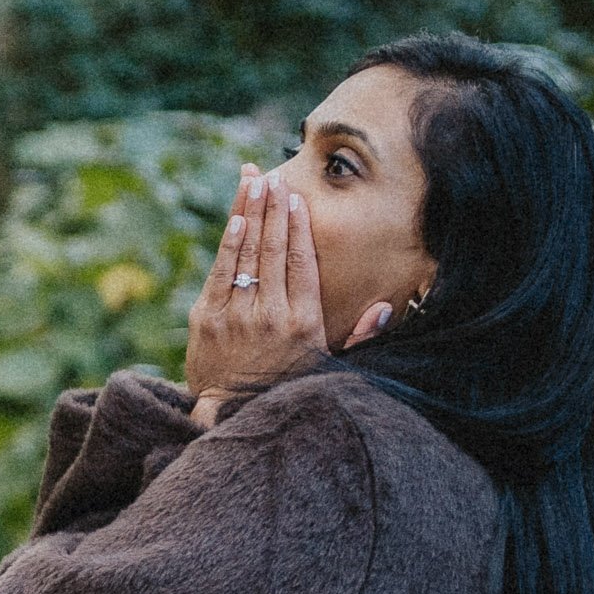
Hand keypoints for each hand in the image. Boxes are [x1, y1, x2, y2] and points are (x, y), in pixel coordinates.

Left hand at [185, 165, 392, 414]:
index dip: (299, 228)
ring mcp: (236, 315)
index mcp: (303, 323)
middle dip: (274, 209)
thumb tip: (385, 308)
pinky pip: (221, 272)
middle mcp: (271, 315)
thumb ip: (359, 337)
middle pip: (273, 250)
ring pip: (246, 253)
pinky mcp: (208, 319)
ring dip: (250, 213)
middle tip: (275, 178)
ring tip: (254, 181)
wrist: (233, 414)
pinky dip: (229, 243)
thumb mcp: (329, 366)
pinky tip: (236, 217)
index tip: (298, 199)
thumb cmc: (286, 387)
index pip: (302, 263)